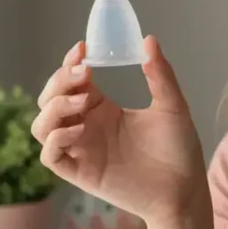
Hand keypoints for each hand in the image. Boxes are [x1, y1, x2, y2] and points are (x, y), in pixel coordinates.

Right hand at [31, 36, 207, 227]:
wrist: (185, 189)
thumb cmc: (179, 149)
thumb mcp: (172, 106)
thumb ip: (160, 74)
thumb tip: (148, 40)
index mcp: (102, 108)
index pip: (71, 80)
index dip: (69, 63)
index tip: (83, 49)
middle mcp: (86, 126)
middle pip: (49, 99)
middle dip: (58, 81)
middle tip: (84, 74)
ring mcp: (81, 150)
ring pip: (42, 125)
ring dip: (54, 108)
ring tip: (85, 100)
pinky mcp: (81, 174)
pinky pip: (50, 156)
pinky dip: (57, 139)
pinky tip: (81, 129)